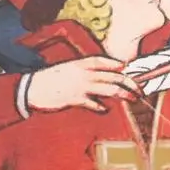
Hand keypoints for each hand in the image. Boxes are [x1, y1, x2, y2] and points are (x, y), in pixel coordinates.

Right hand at [26, 57, 142, 113]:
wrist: (30, 88)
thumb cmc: (48, 79)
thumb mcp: (65, 69)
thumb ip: (81, 72)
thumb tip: (96, 78)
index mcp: (79, 64)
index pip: (101, 61)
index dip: (115, 64)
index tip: (126, 66)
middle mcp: (82, 73)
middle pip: (112, 76)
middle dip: (129, 82)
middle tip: (139, 89)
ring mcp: (80, 86)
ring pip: (108, 89)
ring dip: (123, 94)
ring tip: (132, 98)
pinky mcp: (75, 99)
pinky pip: (93, 104)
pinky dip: (101, 107)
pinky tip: (106, 109)